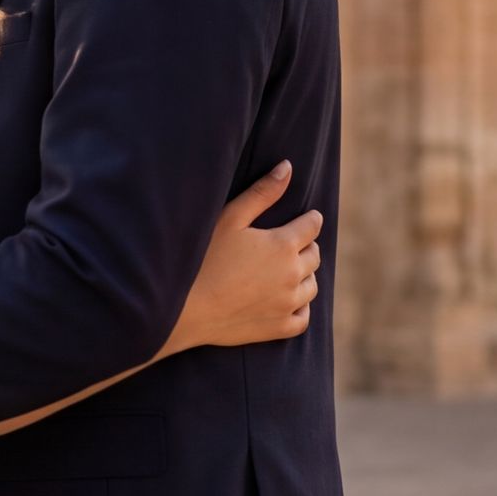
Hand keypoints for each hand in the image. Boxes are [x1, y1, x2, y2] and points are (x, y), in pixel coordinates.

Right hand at [167, 164, 320, 353]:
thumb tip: (288, 167)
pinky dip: (300, 308)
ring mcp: (287, 304)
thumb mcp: (230, 218)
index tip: (307, 218)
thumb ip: (262, 193)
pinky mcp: (278, 328)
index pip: (312, 226)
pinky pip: (303, 318)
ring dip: (305, 275)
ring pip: (312, 286)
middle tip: (291, 244)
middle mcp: (293, 275)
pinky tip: (287, 301)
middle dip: (306, 246)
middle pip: (314, 255)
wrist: (182, 310)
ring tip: (287, 270)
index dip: (310, 219)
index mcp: (283, 245)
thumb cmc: (202, 259)